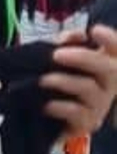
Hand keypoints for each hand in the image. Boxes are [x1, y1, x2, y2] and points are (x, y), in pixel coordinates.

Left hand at [0, 28, 116, 153]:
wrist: (51, 120)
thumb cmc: (60, 83)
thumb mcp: (62, 60)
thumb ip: (67, 44)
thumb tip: (67, 38)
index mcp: (107, 64)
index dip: (110, 40)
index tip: (94, 30)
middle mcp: (110, 84)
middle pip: (108, 68)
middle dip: (83, 58)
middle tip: (56, 55)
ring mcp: (101, 104)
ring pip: (88, 88)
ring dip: (64, 81)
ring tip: (43, 79)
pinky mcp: (88, 123)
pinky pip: (76, 112)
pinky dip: (60, 107)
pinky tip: (47, 105)